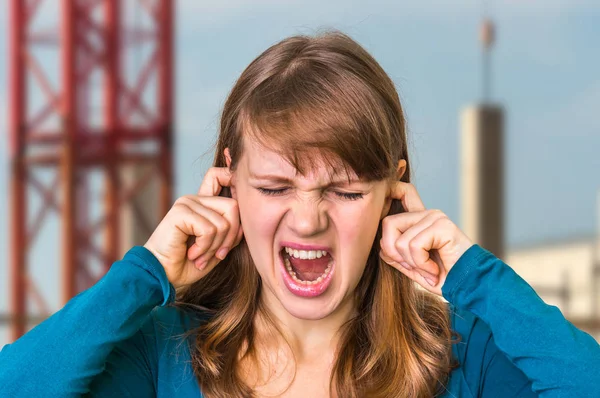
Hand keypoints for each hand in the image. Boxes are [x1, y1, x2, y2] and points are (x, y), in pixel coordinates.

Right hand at [144, 167, 243, 288]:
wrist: (162, 276)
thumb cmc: (188, 264)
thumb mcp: (217, 248)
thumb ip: (230, 233)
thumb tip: (243, 225)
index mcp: (204, 203)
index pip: (221, 175)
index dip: (233, 179)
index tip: (240, 198)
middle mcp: (196, 199)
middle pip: (233, 207)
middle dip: (230, 238)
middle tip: (217, 255)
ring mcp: (187, 203)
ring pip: (223, 223)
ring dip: (214, 247)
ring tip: (200, 256)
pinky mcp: (180, 212)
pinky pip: (209, 229)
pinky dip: (204, 247)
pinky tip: (191, 254)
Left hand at [379, 181, 473, 295]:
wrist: (468, 287)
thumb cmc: (443, 277)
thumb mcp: (413, 268)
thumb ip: (397, 257)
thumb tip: (381, 248)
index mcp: (419, 220)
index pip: (403, 192)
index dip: (390, 189)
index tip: (384, 194)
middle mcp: (426, 214)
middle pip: (388, 223)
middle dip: (394, 253)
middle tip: (414, 267)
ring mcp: (434, 218)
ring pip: (400, 241)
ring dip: (413, 263)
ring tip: (429, 269)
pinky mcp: (442, 225)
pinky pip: (414, 246)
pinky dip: (422, 264)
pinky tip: (435, 269)